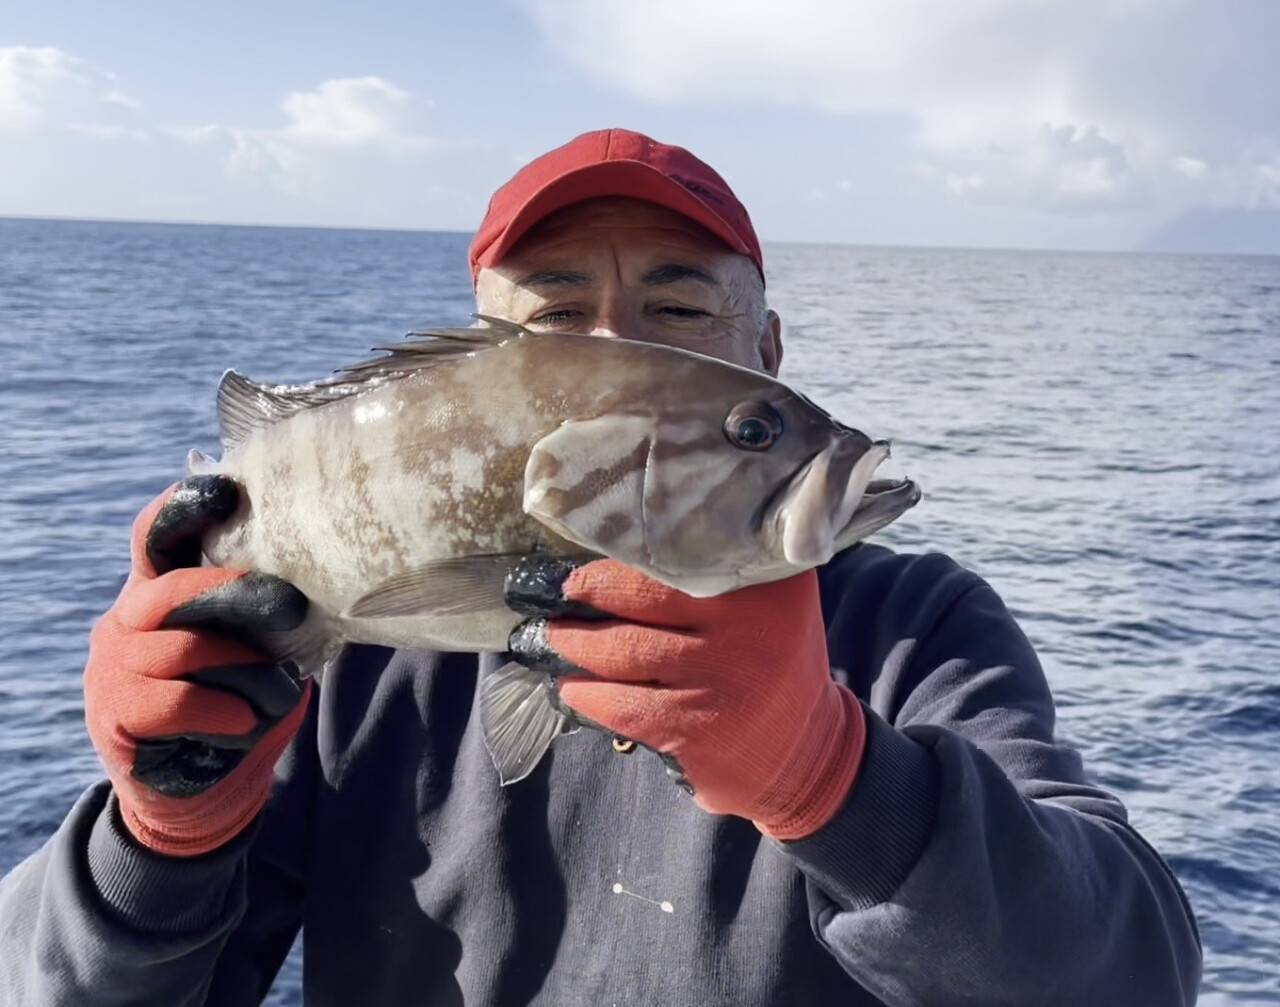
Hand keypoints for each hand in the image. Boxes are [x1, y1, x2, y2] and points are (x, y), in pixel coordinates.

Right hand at [85, 476, 311, 857]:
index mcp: (162, 589)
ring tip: (276, 690)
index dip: (184, 509)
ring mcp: (114, 665)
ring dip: (244, 671)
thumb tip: (324, 574)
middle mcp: (129, 618)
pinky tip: (242, 722)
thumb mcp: (259, 647)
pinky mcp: (115, 714)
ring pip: (184, 649)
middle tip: (291, 608)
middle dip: (237, 595)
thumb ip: (267, 611)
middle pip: (174, 590)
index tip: (225, 490)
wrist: (204, 787)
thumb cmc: (240, 700)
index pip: (158, 535)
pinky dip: (221, 709)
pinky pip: (173, 699)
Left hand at [507, 560, 865, 839]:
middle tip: (563, 591)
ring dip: (576, 643)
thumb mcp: (774, 600)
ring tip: (556, 636)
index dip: (629, 545)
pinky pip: (621, 704)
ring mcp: (717, 680)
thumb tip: (637, 535)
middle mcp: (746, 626)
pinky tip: (575, 688)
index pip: (682, 549)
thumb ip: (728, 562)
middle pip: (640, 594)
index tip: (596, 541)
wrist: (804, 754)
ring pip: (622, 650)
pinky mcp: (692, 730)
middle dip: (589, 591)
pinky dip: (589, 695)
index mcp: (769, 584)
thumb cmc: (769, 661)